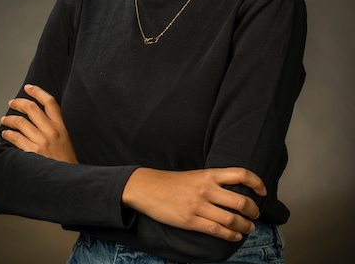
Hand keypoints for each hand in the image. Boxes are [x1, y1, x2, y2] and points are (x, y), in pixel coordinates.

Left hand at [1, 84, 78, 163]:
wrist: (69, 178)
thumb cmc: (68, 158)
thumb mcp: (69, 137)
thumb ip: (57, 125)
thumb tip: (41, 113)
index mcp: (62, 125)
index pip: (49, 101)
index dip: (37, 91)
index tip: (28, 87)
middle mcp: (52, 131)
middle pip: (31, 108)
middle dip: (19, 102)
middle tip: (12, 102)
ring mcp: (42, 142)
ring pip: (20, 122)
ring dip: (9, 118)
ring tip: (4, 119)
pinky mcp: (33, 153)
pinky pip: (16, 138)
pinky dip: (8, 134)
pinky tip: (5, 133)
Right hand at [121, 167, 265, 241]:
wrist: (148, 188)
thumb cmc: (173, 182)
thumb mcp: (195, 175)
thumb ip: (213, 182)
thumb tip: (234, 191)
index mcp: (208, 174)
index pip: (240, 173)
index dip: (256, 182)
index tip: (262, 190)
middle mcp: (206, 188)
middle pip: (240, 201)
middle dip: (253, 210)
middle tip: (256, 214)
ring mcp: (198, 205)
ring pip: (231, 219)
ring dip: (245, 226)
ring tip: (249, 228)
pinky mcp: (190, 220)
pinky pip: (216, 231)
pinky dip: (230, 236)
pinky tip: (235, 237)